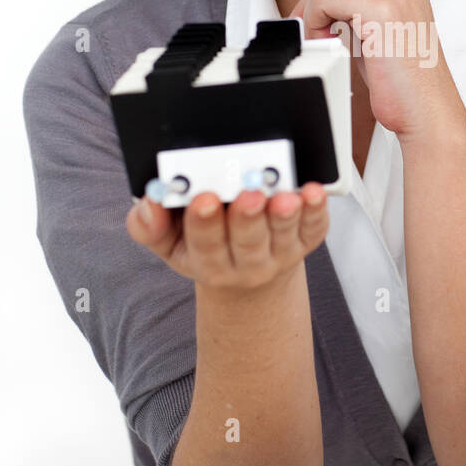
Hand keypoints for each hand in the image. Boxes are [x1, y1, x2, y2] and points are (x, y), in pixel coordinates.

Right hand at [125, 183, 329, 292]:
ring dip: (285, 215)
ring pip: (282, 236)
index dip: (204, 223)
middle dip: (247, 216)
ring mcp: (278, 254)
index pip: (203, 244)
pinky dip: (315, 211)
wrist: (245, 272)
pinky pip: (313, 228)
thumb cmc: (205, 246)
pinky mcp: (305, 242)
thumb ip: (150, 225)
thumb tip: (150, 201)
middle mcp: (245, 263)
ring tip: (286, 197)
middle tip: (249, 193)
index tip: (203, 198)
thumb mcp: (169, 242)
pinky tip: (313, 193)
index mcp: (207, 261)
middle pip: (247, 241)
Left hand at [289, 0, 465, 142]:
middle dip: (313, 5)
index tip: (322, 19)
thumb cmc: (400, 72)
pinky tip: (331, 45)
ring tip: (329, 42)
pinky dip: (314, 25)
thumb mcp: (367, 22)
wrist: (425, 107)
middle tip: (321, 36)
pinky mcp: (381, 5)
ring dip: (313, 18)